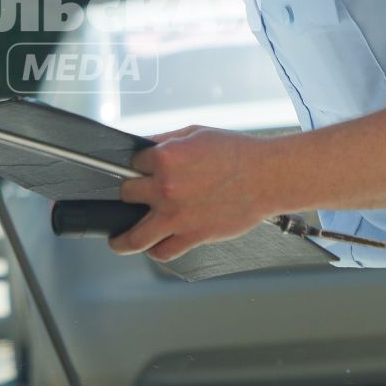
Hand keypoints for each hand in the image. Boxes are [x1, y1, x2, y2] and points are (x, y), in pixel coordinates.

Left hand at [110, 125, 276, 260]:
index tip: (139, 171)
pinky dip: (155, 251)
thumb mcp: (195, 133)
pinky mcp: (193, 236)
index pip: (131, 163)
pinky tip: (152, 247)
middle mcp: (166, 187)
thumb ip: (165, 141)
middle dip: (129, 193)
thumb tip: (142, 148)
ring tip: (117, 241)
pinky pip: (163, 252)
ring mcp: (177, 215)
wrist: (268, 177)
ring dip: (121, 239)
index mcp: (165, 158)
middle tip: (134, 197)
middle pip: (125, 194)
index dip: (136, 166)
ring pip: (134, 236)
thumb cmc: (238, 154)